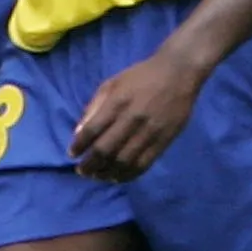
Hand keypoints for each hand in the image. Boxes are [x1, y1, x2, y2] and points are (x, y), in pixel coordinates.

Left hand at [70, 48, 207, 181]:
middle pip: (105, 150)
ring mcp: (149, 132)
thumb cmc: (141, 76)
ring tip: (98, 176)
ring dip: (107, 173)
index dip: (79, 146)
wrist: (179, 73)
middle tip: (82, 171)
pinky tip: (118, 177)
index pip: (92, 130)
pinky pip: (143, 164)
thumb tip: (79, 132)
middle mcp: (132, 119)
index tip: (72, 154)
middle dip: (90, 165)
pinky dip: (128, 175)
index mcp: (117, 102)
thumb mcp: (112, 83)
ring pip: (123, 161)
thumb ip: (94, 106)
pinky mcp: (163, 141)